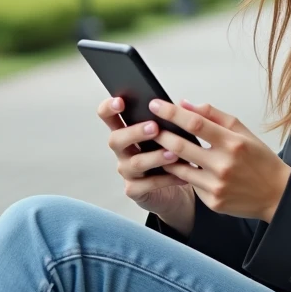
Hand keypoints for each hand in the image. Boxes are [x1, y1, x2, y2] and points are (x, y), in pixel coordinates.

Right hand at [98, 96, 193, 224]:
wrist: (175, 190)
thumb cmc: (169, 155)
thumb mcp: (170, 134)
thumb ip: (172, 119)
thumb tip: (182, 105)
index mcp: (127, 131)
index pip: (107, 116)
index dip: (109, 108)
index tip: (120, 101)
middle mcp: (122, 151)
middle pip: (116, 139)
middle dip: (134, 132)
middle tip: (155, 127)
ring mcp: (127, 171)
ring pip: (135, 163)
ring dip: (155, 157)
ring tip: (173, 153)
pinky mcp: (135, 190)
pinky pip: (148, 184)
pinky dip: (167, 179)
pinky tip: (183, 175)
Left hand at [148, 99, 290, 221]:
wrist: (276, 194)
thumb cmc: (259, 159)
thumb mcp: (243, 131)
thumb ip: (214, 116)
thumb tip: (185, 105)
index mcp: (233, 142)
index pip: (195, 123)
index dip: (172, 113)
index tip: (156, 105)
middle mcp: (224, 164)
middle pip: (180, 146)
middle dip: (160, 134)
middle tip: (147, 126)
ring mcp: (216, 185)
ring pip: (178, 168)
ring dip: (164, 156)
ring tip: (156, 146)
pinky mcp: (212, 201)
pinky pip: (189, 184)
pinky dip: (180, 174)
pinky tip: (176, 166)